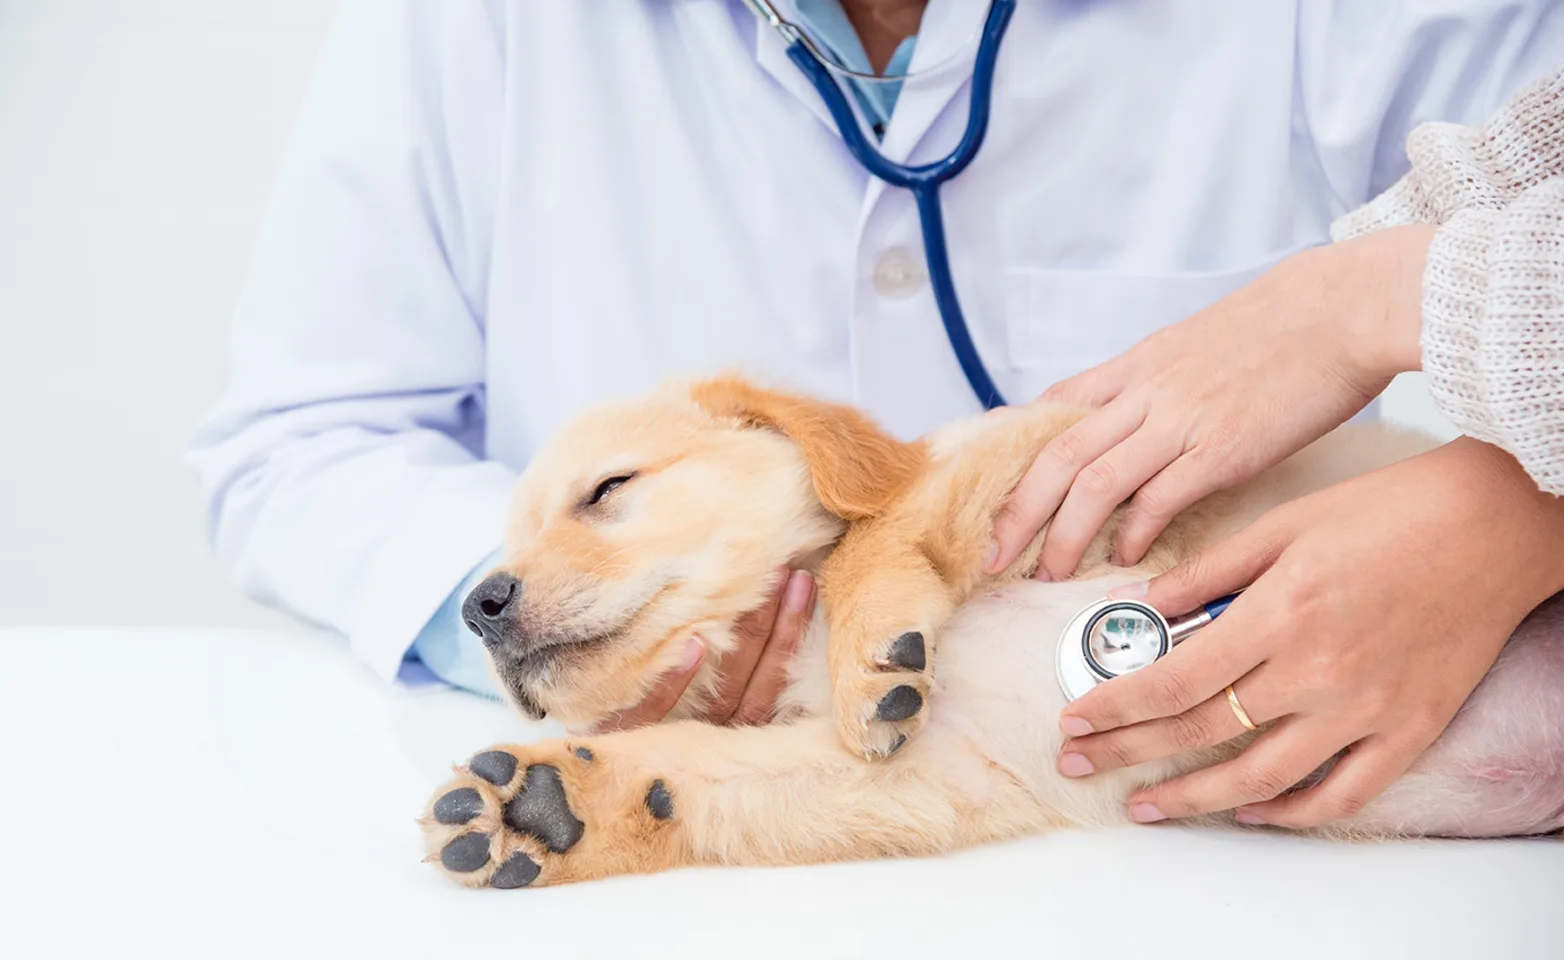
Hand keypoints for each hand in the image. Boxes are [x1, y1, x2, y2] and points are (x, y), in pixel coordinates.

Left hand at [583, 568, 815, 733]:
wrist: (583, 780)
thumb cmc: (646, 731)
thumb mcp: (691, 708)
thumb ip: (725, 673)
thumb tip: (757, 604)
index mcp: (733, 732)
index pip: (775, 682)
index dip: (791, 634)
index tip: (803, 583)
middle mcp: (713, 739)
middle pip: (758, 682)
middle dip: (779, 626)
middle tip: (792, 573)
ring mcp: (675, 742)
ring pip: (721, 693)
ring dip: (745, 640)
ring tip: (758, 590)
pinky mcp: (629, 738)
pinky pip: (656, 710)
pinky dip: (676, 680)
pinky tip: (693, 643)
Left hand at [989, 225, 1434, 580]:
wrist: (1342, 306)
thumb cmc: (1281, 324)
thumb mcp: (1196, 341)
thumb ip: (1156, 381)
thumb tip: (1133, 417)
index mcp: (1136, 365)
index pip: (1052, 410)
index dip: (1014, 456)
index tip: (992, 495)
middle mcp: (1145, 393)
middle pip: (1056, 456)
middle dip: (1017, 513)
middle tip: (993, 556)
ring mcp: (1180, 420)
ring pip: (1094, 484)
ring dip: (1063, 536)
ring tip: (1048, 575)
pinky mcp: (1222, 448)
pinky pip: (1159, 499)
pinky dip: (1134, 534)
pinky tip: (1126, 560)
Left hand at [1054, 439, 1563, 827]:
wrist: (1495, 524)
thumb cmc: (1387, 512)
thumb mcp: (1282, 525)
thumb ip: (1206, 573)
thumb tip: (1139, 607)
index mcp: (1279, 612)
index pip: (1174, 679)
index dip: (1115, 706)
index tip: (1075, 720)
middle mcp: (1318, 670)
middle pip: (1200, 730)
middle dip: (1128, 753)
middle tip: (1079, 764)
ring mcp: (1366, 708)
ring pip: (1262, 778)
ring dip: (1193, 798)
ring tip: (1145, 805)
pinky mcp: (1408, 730)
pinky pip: (1341, 793)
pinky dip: (1291, 812)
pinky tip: (1249, 810)